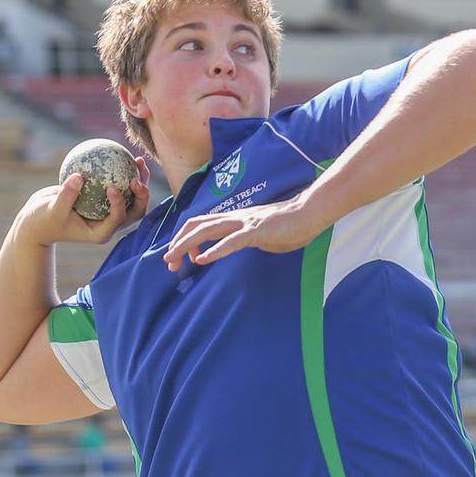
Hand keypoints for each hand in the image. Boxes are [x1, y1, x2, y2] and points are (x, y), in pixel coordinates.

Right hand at [13, 156, 150, 247]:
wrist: (41, 219)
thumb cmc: (44, 218)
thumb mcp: (51, 210)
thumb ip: (65, 196)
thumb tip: (79, 176)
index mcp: (100, 233)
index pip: (117, 220)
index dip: (119, 205)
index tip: (111, 187)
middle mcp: (110, 225)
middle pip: (134, 213)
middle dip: (142, 197)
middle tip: (136, 178)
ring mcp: (110, 214)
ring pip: (133, 199)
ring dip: (140, 181)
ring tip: (139, 161)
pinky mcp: (106, 202)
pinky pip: (120, 186)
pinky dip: (123, 172)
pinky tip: (123, 154)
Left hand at [163, 191, 325, 270]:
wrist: (307, 214)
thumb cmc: (287, 226)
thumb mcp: (258, 234)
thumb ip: (242, 239)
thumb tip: (232, 247)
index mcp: (233, 219)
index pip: (200, 224)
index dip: (184, 239)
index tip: (181, 259)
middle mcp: (233, 217)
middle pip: (196, 226)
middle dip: (178, 243)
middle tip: (167, 262)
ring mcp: (243, 223)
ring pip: (206, 231)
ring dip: (186, 246)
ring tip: (174, 260)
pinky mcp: (256, 231)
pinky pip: (231, 241)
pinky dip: (215, 251)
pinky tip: (203, 260)